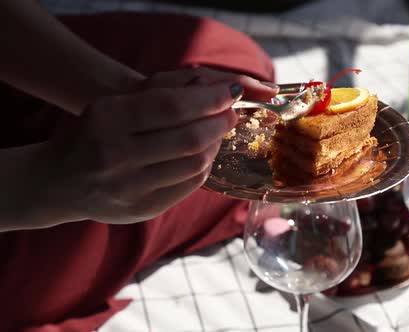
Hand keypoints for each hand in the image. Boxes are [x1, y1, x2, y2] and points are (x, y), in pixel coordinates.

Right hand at [42, 68, 276, 224]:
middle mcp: (116, 155)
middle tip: (230, 113)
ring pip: (194, 165)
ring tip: (219, 131)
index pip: (171, 107)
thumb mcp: (114, 105)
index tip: (231, 92)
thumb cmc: (94, 134)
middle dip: (219, 122)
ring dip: (215, 144)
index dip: (208, 99)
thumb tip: (210, 86)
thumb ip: (160, 93)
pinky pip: (189, 186)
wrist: (60, 182)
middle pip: (189, 138)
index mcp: (107, 119)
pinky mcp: (142, 209)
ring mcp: (129, 187)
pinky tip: (206, 153)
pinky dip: (204, 166)